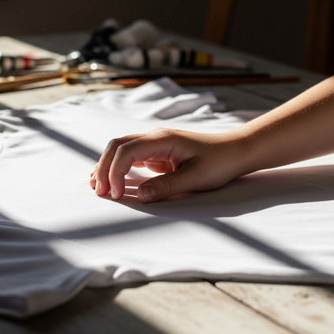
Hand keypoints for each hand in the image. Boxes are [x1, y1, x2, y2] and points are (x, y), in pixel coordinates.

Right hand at [90, 128, 247, 202]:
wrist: (235, 151)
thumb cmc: (219, 162)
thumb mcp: (195, 178)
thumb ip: (166, 186)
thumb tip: (139, 196)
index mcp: (162, 140)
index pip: (126, 151)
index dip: (116, 172)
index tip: (116, 194)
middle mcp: (155, 137)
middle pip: (117, 146)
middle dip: (104, 167)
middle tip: (99, 192)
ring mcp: (155, 143)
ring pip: (121, 149)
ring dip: (108, 166)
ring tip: (98, 186)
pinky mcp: (158, 152)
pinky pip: (131, 157)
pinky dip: (119, 167)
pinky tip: (113, 179)